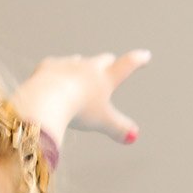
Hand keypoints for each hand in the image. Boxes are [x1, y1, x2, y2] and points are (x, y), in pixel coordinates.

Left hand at [11, 49, 150, 145]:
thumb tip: (133, 137)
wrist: (48, 98)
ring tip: (79, 74)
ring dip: (80, 66)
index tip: (145, 55)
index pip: (126, 66)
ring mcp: (67, 64)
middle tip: (110, 62)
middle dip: (107, 62)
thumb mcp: (102, 122)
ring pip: (77, 61)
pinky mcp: (48, 66)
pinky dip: (56, 72)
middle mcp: (88, 67)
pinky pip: (54, 66)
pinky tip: (53, 78)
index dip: (137, 60)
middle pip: (102, 60)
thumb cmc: (79, 110)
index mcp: (105, 79)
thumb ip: (118, 129)